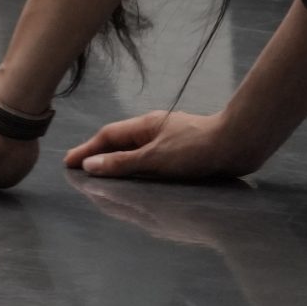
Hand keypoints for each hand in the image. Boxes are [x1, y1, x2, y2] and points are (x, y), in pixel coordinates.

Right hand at [64, 109, 266, 182]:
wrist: (238, 146)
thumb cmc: (196, 150)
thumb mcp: (155, 158)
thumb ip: (122, 164)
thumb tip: (90, 165)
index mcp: (146, 126)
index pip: (108, 136)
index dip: (87, 149)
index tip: (68, 162)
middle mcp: (156, 131)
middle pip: (120, 143)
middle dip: (98, 155)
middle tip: (78, 168)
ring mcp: (171, 141)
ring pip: (136, 152)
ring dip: (117, 162)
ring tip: (102, 176)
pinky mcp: (185, 154)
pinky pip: (151, 161)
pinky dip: (136, 168)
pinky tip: (139, 179)